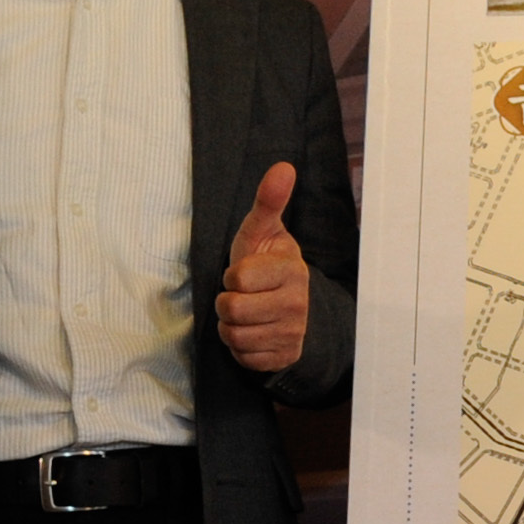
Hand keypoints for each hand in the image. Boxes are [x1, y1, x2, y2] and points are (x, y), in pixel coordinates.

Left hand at [215, 161, 309, 376]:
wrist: (288, 306)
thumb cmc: (265, 264)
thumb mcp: (261, 231)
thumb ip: (269, 201)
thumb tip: (283, 167)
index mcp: (291, 270)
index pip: (237, 278)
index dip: (231, 276)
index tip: (243, 273)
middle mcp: (297, 304)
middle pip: (233, 309)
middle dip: (227, 302)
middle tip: (241, 295)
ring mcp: (293, 333)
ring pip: (235, 335)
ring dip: (231, 326)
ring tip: (245, 313)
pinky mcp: (285, 357)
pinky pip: (244, 357)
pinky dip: (240, 348)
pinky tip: (252, 333)